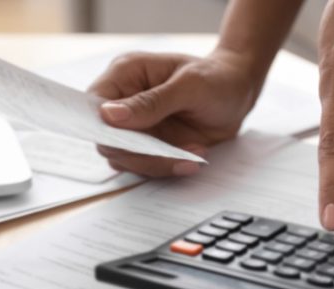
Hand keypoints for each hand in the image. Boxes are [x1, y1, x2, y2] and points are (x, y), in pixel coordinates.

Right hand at [89, 49, 260, 176]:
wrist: (239, 94)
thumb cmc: (216, 79)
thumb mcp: (189, 86)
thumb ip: (151, 102)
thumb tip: (110, 116)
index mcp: (125, 75)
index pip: (94, 105)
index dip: (101, 127)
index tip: (124, 140)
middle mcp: (126, 103)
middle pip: (108, 140)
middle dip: (138, 153)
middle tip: (170, 153)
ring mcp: (139, 127)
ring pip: (126, 159)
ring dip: (158, 163)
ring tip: (192, 154)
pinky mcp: (153, 146)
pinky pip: (148, 167)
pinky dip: (170, 167)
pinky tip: (194, 157)